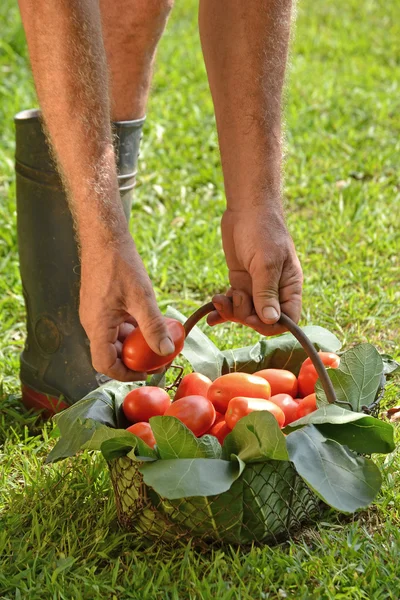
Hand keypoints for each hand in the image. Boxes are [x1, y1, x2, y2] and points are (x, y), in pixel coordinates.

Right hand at [79, 232, 174, 380]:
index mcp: (97, 326)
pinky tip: (147, 322)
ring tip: (156, 340)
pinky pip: (114, 326)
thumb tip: (166, 350)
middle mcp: (92, 323)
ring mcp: (95, 314)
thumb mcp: (142, 298)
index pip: (104, 364)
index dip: (125, 374)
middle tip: (156, 359)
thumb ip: (153, 326)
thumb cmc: (120, 264)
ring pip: (113, 340)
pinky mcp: (100, 306)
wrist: (105, 238)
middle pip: (109, 354)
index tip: (146, 372)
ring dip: (133, 343)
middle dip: (133, 360)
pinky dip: (130, 329)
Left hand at [208, 207, 302, 334]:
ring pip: (245, 313)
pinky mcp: (240, 282)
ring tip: (218, 299)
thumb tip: (270, 320)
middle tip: (233, 301)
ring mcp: (256, 287)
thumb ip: (266, 293)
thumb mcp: (266, 263)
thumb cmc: (263, 231)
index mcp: (290, 287)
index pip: (287, 319)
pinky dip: (222, 309)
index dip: (269, 325)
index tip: (251, 318)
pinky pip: (233, 303)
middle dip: (245, 316)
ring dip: (231, 311)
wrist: (247, 208)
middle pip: (262, 319)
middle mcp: (274, 291)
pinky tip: (211, 315)